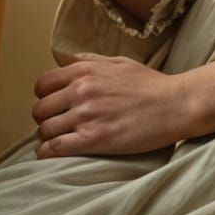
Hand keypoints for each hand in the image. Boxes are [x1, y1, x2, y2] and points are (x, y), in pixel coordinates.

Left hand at [31, 53, 191, 157]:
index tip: (52, 105)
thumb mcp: (120, 62)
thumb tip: (70, 60)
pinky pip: (56, 148)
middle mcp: (81, 91)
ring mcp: (86, 116)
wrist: (174, 105)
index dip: (44, 96)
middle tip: (55, 124)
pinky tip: (53, 154)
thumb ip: (91, 61)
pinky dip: (49, 153)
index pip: (42, 84)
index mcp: (84, 71)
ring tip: (58, 140)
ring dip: (48, 136)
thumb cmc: (150, 84)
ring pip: (45, 130)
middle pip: (40, 109)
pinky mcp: (94, 140)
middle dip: (45, 118)